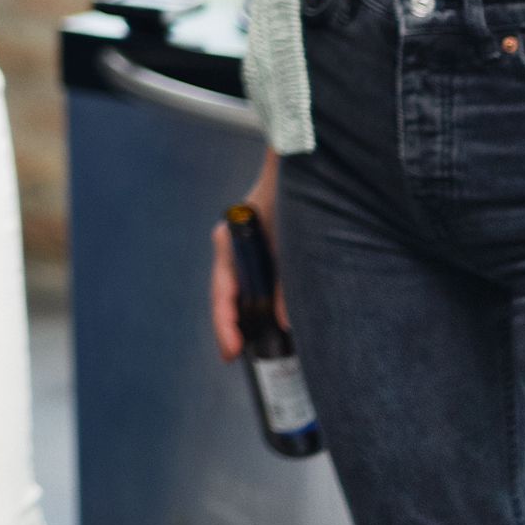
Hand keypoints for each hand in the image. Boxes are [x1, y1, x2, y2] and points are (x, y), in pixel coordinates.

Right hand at [211, 150, 283, 359]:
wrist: (303, 164)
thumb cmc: (292, 195)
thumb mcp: (289, 239)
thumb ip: (287, 282)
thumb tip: (286, 324)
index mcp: (230, 242)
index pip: (222, 292)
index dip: (225, 324)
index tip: (230, 352)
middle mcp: (236, 248)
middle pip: (230, 296)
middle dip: (236, 329)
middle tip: (242, 360)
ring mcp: (251, 251)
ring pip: (246, 292)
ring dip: (254, 319)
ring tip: (265, 351)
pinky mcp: (269, 252)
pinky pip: (262, 284)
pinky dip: (267, 305)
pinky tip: (282, 324)